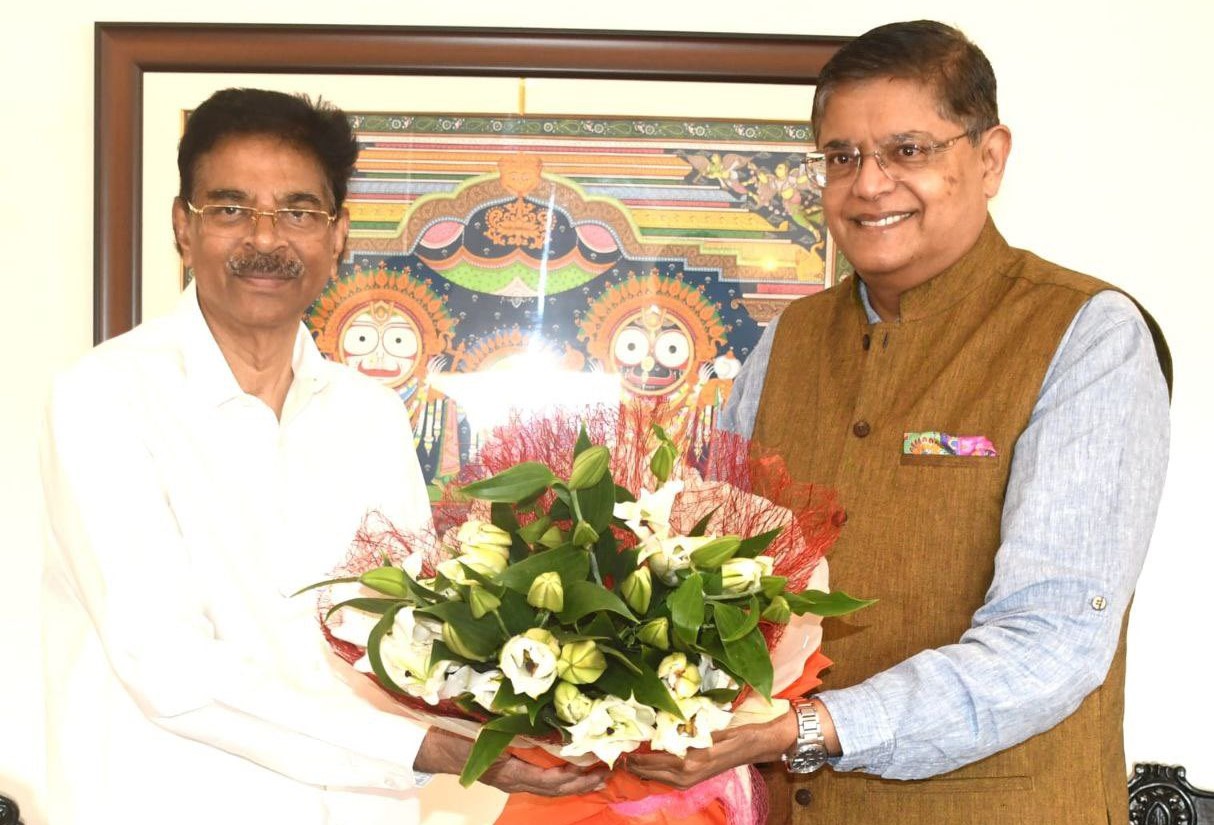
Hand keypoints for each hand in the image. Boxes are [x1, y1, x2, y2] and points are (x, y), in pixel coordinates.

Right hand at [413, 728, 607, 796]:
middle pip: (554, 790)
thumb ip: (514, 734)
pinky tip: (571, 773)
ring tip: (597, 777)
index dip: (574, 775)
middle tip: (605, 774)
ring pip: (549, 789)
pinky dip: (560, 780)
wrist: (437, 747)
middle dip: (581, 784)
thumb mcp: (487, 732)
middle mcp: (513, 781)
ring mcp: (511, 781)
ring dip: (574, 784)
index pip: (550, 780)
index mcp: (510, 772)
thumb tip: (545, 729)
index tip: (595, 764)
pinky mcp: (510, 775)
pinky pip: (540, 783)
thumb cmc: (460, 736)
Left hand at [625, 710, 797, 790]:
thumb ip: (688, 734)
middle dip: (636, 767)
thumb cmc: (735, 733)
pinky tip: (649, 768)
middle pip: (654, 773)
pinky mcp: (695, 779)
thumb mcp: (708, 730)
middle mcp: (689, 774)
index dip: (638, 758)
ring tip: (629, 763)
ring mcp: (692, 779)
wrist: (755, 746)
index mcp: (691, 760)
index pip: (656, 761)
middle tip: (619, 759)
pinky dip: (656, 773)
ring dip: (644, 772)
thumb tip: (664, 730)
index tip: (623, 751)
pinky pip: (670, 779)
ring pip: (661, 778)